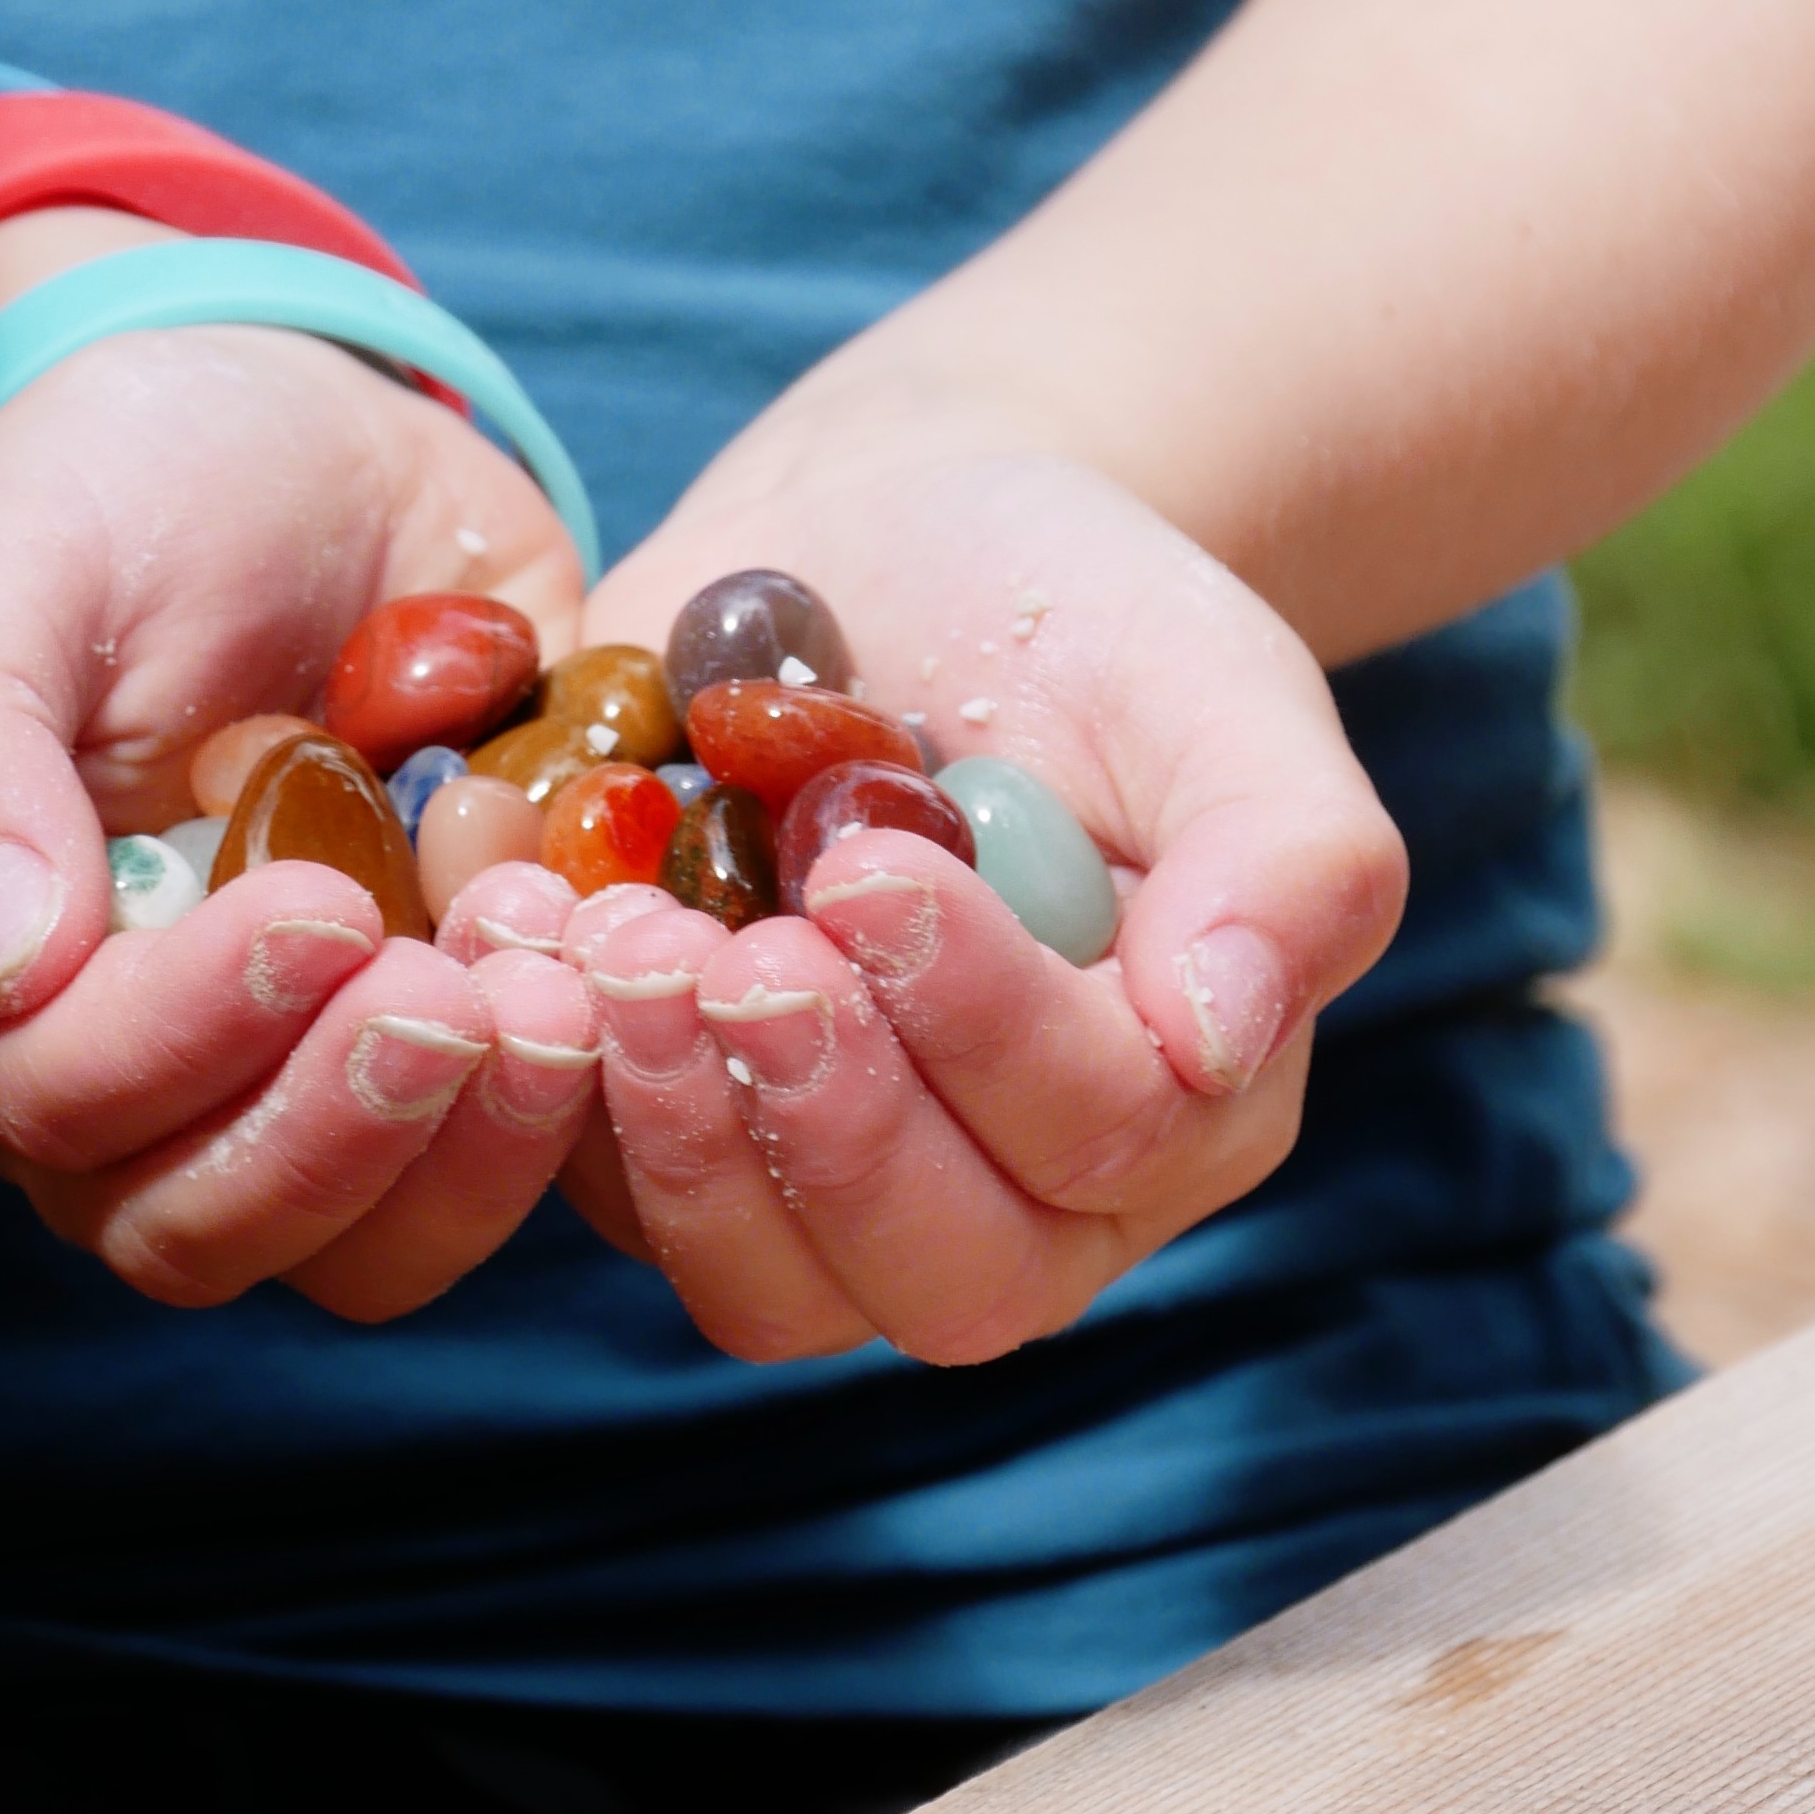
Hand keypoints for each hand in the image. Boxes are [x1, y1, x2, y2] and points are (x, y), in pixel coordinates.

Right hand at [0, 319, 602, 1320]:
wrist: (282, 419)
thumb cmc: (102, 479)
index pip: (61, 1105)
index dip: (195, 1038)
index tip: (328, 909)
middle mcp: (105, 1069)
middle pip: (199, 1223)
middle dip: (344, 1133)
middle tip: (474, 990)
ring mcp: (278, 1068)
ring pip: (359, 1243)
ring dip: (469, 1153)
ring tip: (561, 994)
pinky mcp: (426, 1034)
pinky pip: (490, 1155)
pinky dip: (569, 1103)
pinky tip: (624, 970)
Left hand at [565, 405, 1407, 1364]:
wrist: (911, 529)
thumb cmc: (1092, 612)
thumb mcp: (1224, 685)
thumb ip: (1295, 857)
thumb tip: (1231, 1037)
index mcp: (1183, 1095)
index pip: (1101, 1142)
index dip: (985, 1032)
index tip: (875, 868)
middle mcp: (1021, 1183)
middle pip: (939, 1275)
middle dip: (828, 1126)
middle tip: (733, 950)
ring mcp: (837, 1173)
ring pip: (765, 1284)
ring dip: (675, 1132)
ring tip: (616, 944)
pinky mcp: (684, 1121)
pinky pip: (606, 1188)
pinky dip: (551, 1076)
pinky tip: (520, 922)